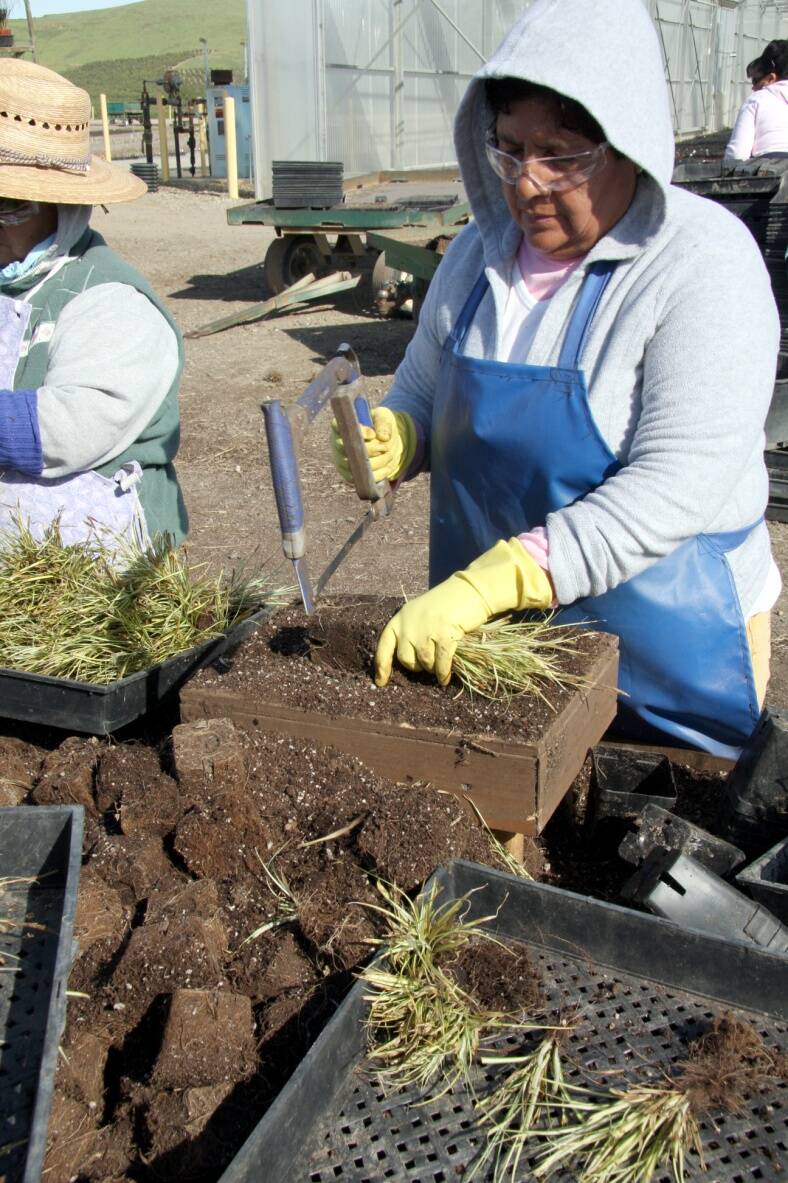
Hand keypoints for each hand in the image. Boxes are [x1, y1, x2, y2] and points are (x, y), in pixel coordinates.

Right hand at [330, 406, 415, 483]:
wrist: (385, 443)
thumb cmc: (380, 426)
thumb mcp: (384, 418)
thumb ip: (384, 424)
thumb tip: (383, 438)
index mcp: (342, 426)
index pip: (337, 426)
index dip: (353, 432)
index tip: (372, 434)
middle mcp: (337, 444)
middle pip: (346, 449)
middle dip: (368, 450)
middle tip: (385, 447)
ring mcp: (341, 461)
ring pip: (354, 466)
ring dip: (376, 462)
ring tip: (389, 455)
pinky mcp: (349, 475)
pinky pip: (361, 479)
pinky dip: (377, 474)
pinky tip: (388, 467)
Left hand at [375, 538, 554, 686]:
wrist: (470, 591)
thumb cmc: (447, 603)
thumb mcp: (421, 613)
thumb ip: (411, 632)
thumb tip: (410, 662)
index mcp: (400, 618)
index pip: (384, 645)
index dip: (382, 666)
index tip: (381, 683)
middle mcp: (409, 624)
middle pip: (406, 659)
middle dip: (417, 667)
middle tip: (429, 664)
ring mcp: (426, 629)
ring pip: (425, 662)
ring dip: (433, 669)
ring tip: (440, 669)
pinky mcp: (444, 634)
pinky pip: (441, 663)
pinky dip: (443, 673)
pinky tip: (445, 678)